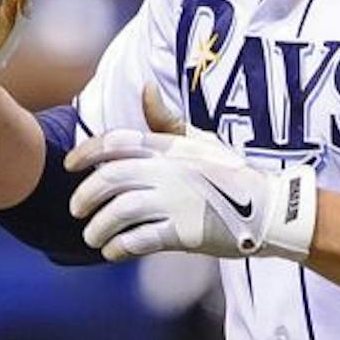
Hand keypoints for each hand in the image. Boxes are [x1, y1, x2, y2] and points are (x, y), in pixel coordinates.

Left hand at [64, 83, 316, 260]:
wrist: (270, 209)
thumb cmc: (231, 174)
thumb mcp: (200, 141)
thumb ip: (166, 122)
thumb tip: (145, 88)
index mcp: (168, 148)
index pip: (115, 142)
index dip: (86, 152)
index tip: (69, 165)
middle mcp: (168, 172)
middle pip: (109, 180)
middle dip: (84, 197)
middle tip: (76, 211)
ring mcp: (176, 201)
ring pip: (119, 212)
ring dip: (98, 228)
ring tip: (92, 238)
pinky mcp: (184, 232)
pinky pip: (140, 240)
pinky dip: (119, 246)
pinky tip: (113, 251)